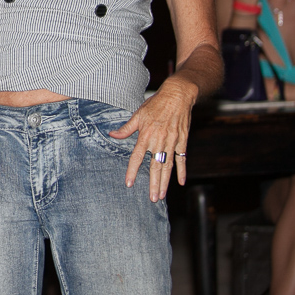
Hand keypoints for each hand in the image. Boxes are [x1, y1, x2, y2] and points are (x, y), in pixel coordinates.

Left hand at [109, 77, 196, 200]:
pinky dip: (182, 170)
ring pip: (168, 166)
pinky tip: (181, 182)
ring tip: (162, 195)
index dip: (132, 171)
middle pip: (155, 167)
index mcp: (146, 136)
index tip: (129, 184)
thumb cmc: (156, 104)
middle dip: (153, 184)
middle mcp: (159, 141)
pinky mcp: (182, 141)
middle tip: (152, 199)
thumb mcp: (138, 114)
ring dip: (165, 182)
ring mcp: (172, 142)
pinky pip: (182, 159)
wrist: (178, 95)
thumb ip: (126, 128)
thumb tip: (112, 135)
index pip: (137, 157)